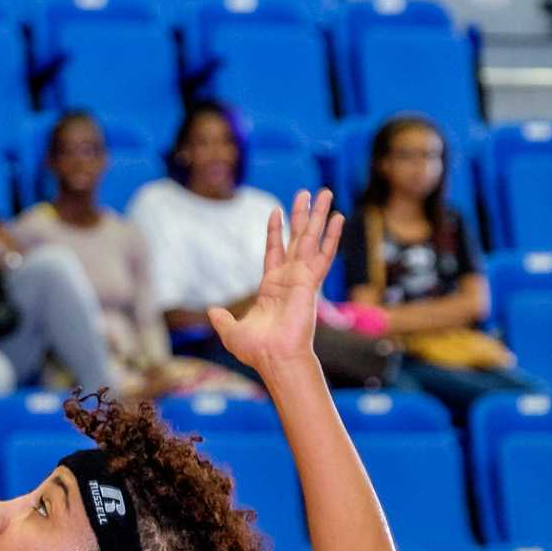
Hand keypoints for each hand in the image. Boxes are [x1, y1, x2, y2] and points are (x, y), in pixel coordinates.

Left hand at [210, 189, 342, 371]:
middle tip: (308, 193)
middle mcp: (290, 278)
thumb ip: (222, 319)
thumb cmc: (256, 349)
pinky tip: (338, 218)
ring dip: (319, 216)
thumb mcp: (231, 331)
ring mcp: (302, 278)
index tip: (275, 211)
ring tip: (325, 192)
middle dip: (302, 216)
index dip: (274, 231)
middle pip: (297, 239)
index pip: (274, 251)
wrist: (273, 358)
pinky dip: (331, 236)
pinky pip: (323, 254)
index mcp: (272, 287)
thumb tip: (213, 312)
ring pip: (311, 239)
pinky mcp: (310, 282)